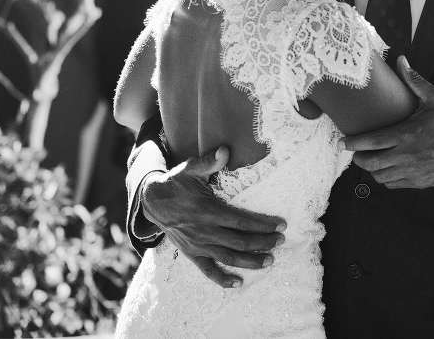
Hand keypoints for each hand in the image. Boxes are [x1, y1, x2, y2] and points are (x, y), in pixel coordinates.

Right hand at [141, 145, 286, 288]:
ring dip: (250, 262)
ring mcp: (198, 245)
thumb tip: (225, 149)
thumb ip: (209, 161)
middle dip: (262, 243)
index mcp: (208, 211)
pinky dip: (222, 279)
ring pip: (228, 258)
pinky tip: (238, 284)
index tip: (281, 225)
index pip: (241, 221)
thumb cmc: (177, 183)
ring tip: (270, 261)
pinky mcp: (191, 254)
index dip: (262, 225)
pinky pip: (208, 270)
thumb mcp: (190, 169)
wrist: (152, 202)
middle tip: (281, 241)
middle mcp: (204, 232)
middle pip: (239, 242)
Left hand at [339, 57, 433, 187]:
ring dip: (371, 169)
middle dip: (358, 158)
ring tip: (369, 159)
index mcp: (407, 134)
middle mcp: (406, 156)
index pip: (372, 142)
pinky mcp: (417, 182)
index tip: (342, 142)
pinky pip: (392, 184)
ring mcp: (411, 171)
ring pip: (380, 176)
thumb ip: (415, 82)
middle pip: (371, 163)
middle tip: (356, 151)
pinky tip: (386, 169)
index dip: (353, 143)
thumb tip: (401, 62)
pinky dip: (384, 178)